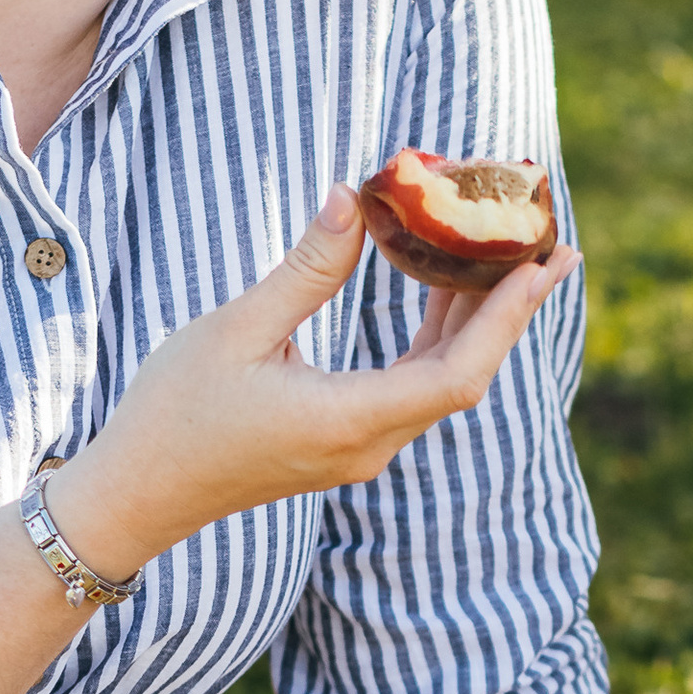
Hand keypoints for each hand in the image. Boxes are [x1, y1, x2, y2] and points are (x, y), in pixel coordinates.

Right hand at [52, 185, 565, 571]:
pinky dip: (437, 338)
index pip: (458, 372)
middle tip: (553, 247)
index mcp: (348, 420)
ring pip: (442, 382)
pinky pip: (412, 388)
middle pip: (466, 376)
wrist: (139, 495)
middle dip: (511, 311)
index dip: (507, 318)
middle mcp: (369, 444)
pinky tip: (442, 290)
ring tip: (508, 256)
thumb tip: (351, 199)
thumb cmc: (174, 413)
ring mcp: (360, 448)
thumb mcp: (236, 331)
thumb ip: (305, 270)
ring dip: (476, 321)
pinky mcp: (345, 443)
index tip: (542, 264)